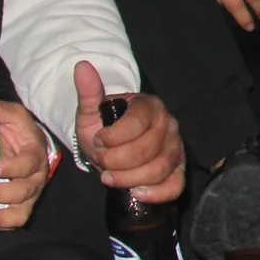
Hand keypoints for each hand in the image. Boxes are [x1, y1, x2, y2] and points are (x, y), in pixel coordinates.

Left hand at [0, 89, 50, 230]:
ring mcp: (29, 194)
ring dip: (2, 217)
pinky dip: (1, 226)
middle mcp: (35, 177)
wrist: (27, 145)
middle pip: (24, 190)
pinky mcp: (20, 206)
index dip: (10, 168)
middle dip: (0, 193)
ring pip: (22, 211)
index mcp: (35, 154)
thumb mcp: (10, 115)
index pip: (27, 163)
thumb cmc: (18, 131)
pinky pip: (15, 221)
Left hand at [72, 61, 187, 203]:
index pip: (138, 123)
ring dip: (130, 178)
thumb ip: (89, 93)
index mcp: (149, 106)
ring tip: (110, 178)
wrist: (111, 149)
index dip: (113, 137)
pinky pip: (176, 185)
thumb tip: (82, 66)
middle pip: (149, 149)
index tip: (98, 141)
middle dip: (117, 161)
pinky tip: (137, 193)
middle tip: (101, 162)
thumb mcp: (91, 112)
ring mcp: (176, 148)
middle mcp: (168, 124)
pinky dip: (157, 192)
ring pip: (161, 168)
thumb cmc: (103, 129)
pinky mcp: (178, 169)